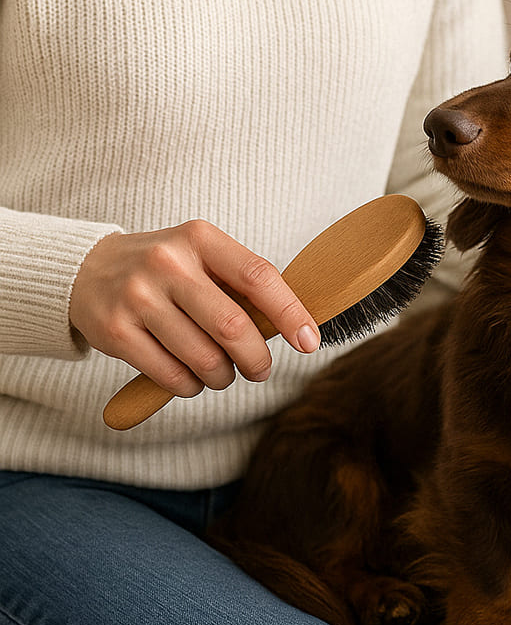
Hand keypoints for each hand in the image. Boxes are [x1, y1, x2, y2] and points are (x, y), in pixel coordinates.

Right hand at [69, 220, 319, 397]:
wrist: (87, 270)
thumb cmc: (164, 270)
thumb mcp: (201, 257)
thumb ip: (241, 285)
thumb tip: (295, 326)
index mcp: (200, 238)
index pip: (259, 276)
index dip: (290, 313)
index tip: (310, 341)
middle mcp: (167, 263)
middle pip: (233, 326)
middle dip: (256, 359)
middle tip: (259, 369)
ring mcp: (138, 297)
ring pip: (203, 358)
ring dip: (223, 377)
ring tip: (221, 373)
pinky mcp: (116, 331)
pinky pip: (171, 375)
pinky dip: (191, 386)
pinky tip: (191, 377)